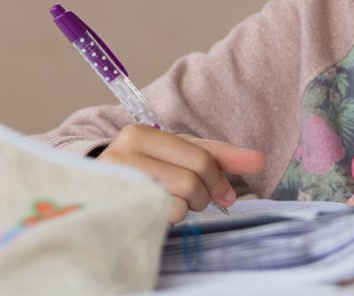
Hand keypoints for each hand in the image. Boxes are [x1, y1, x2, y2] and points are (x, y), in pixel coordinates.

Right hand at [97, 124, 264, 221]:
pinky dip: (169, 219)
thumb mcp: (175, 156)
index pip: (201, 157)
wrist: (93, 195)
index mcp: (141, 133)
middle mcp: (124, 151)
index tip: (226, 194)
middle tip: (195, 200)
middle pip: (192, 180)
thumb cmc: (143, 172)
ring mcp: (119, 180)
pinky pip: (164, 216)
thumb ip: (215, 155)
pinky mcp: (119, 206)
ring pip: (179, 200)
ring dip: (185, 208)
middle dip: (202, 196)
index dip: (219, 179)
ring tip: (172, 204)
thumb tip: (259, 159)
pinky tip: (157, 213)